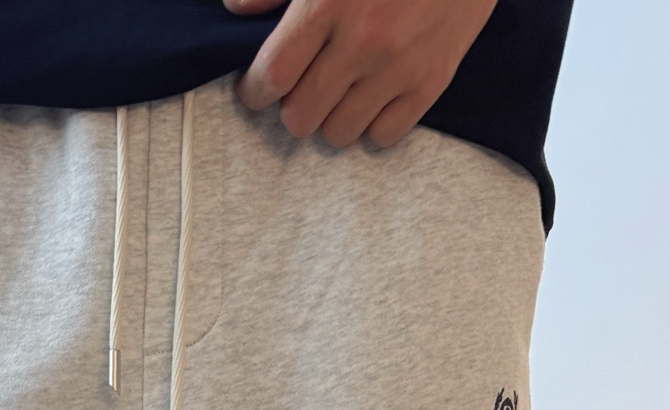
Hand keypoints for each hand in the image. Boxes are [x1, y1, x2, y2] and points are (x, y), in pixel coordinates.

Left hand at [225, 0, 495, 147]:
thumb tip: (237, 10)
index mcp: (329, 1)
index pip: (273, 76)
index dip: (254, 91)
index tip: (255, 88)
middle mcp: (363, 41)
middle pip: (300, 117)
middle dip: (291, 108)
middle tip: (298, 89)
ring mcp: (399, 66)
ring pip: (338, 134)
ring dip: (329, 119)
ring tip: (337, 92)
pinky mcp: (431, 82)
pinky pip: (384, 137)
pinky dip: (371, 125)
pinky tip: (371, 97)